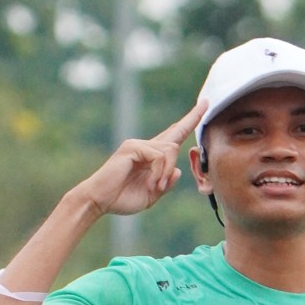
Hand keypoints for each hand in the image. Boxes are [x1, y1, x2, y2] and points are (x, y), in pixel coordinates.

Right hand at [80, 99, 205, 218]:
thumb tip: (177, 170)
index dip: (190, 120)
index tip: (205, 103)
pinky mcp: (133, 147)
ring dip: (166, 172)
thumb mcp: (152, 195)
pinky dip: (159, 171)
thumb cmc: (121, 199)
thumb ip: (166, 184)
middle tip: (179, 146)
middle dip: (184, 135)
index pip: (174, 134)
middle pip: (175, 138)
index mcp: (150, 156)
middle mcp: (145, 145)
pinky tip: (151, 182)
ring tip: (154, 187)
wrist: (99, 201)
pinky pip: (159, 155)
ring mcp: (138, 144)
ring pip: (170, 150)